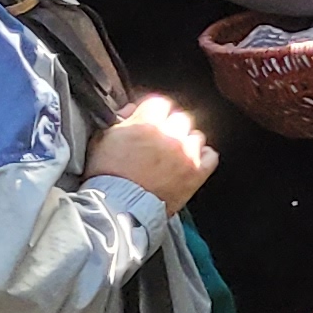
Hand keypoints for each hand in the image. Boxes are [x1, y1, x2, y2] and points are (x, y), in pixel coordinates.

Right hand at [90, 99, 216, 209]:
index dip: (152, 113)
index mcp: (146, 123)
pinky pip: (210, 156)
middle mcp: (169, 134)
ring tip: (170, 157)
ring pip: (195, 137)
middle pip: (179, 119)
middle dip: (169, 128)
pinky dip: (203, 158)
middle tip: (157, 143)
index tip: (148, 120)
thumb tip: (131, 112)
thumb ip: (118, 122)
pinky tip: (190, 162)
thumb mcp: (101, 141)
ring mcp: (185, 153)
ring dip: (185, 144)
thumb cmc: (106, 177)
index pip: (159, 104)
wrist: (117, 208)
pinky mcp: (196, 173)